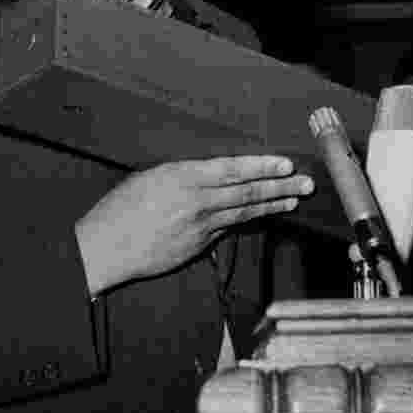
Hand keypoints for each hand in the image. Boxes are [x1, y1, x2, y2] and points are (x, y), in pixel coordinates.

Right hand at [75, 156, 312, 296]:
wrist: (105, 248)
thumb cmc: (120, 208)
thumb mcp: (151, 178)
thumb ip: (185, 177)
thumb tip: (213, 176)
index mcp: (184, 177)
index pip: (234, 169)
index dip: (264, 167)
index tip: (286, 164)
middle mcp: (197, 202)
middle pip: (248, 193)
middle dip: (281, 187)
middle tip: (307, 183)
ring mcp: (200, 228)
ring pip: (244, 213)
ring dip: (273, 206)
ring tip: (295, 199)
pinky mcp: (198, 247)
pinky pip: (227, 231)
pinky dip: (246, 222)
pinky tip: (263, 217)